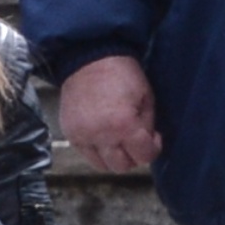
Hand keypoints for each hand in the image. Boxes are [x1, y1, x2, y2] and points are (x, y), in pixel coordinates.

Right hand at [58, 52, 162, 174]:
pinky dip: (97, 150)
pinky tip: (102, 134)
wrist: (87, 58)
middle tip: (135, 140)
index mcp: (123, 125)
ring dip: (114, 156)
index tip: (153, 137)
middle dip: (133, 155)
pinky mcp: (70, 133)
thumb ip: (148, 125)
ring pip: (103, 165)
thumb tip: (147, 142)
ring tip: (117, 139)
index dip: (153, 148)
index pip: (143, 156)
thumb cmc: (121, 73)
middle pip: (122, 166)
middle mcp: (101, 135)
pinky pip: (86, 154)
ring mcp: (82, 136)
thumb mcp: (145, 97)